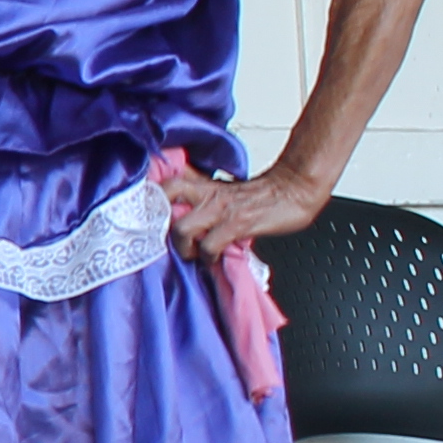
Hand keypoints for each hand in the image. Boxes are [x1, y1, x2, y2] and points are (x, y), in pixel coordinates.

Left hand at [162, 163, 323, 261]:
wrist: (294, 190)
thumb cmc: (262, 195)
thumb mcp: (224, 191)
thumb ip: (202, 198)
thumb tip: (182, 215)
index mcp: (203, 185)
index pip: (166, 183)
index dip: (151, 199)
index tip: (147, 218)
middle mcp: (207, 194)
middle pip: (164, 199)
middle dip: (159, 224)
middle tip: (166, 239)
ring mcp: (221, 209)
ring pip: (182, 228)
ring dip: (183, 248)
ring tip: (192, 254)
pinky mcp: (237, 224)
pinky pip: (210, 245)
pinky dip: (208, 257)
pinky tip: (213, 259)